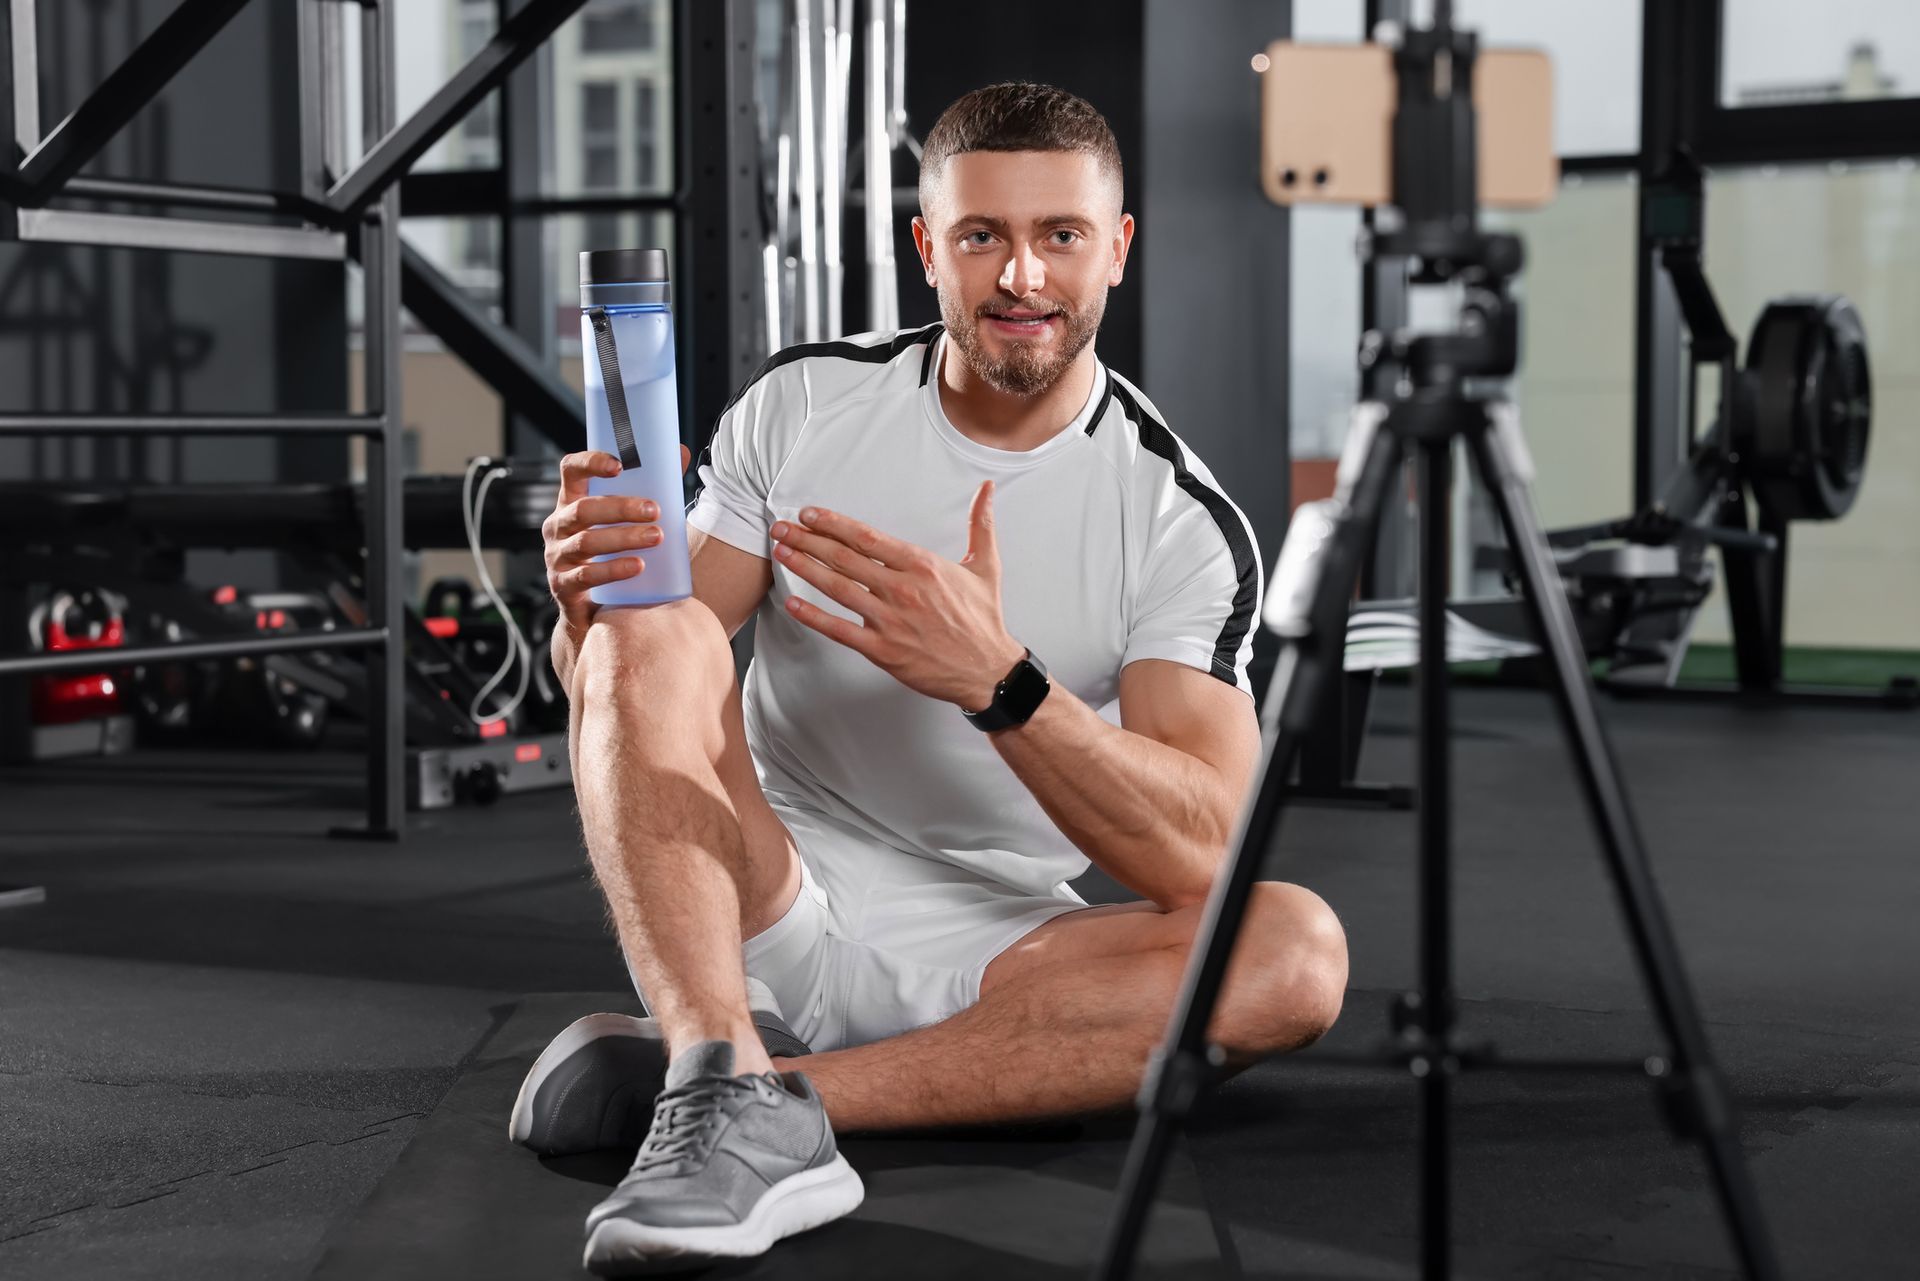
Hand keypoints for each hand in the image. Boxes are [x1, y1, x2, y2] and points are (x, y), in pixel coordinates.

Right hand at [543, 444, 691, 631]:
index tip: (619, 466)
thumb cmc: (612, 555)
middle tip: (654, 510)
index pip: (571, 471)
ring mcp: (557, 556)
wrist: (594, 611)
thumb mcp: (625, 520)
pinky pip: (586, 576)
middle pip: (583, 509)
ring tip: (656, 537)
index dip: (590, 462)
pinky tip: (637, 566)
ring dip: (623, 538)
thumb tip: (679, 453)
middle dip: (620, 507)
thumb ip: (650, 488)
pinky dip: (613, 569)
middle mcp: (558, 526)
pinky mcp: (563, 585)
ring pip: (587, 542)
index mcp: (571, 502)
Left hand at [770, 481, 1025, 709]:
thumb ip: (981, 524)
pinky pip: (840, 630)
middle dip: (807, 540)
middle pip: (844, 558)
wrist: (987, 670)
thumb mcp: (986, 566)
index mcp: (922, 565)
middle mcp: (902, 589)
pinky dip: (813, 616)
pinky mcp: (883, 650)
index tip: (809, 514)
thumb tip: (987, 490)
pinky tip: (792, 604)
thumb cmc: (984, 619)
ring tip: (781, 554)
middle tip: (781, 528)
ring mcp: (890, 620)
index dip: (833, 523)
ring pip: (837, 588)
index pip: (867, 537)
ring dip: (805, 568)